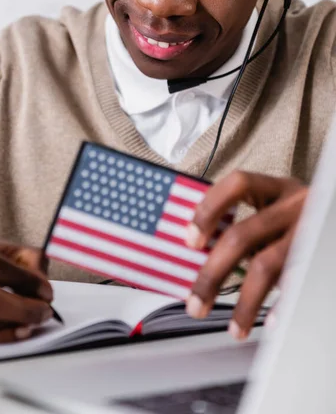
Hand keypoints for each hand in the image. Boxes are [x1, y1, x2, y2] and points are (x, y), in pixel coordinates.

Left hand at [185, 172, 307, 339]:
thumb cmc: (301, 222)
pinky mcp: (322, 257)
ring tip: (234, 328)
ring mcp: (309, 232)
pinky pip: (297, 283)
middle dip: (213, 273)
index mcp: (276, 188)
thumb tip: (201, 258)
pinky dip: (281, 306)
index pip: (238, 184)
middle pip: (243, 235)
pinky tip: (270, 323)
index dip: (210, 208)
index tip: (190, 239)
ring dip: (245, 302)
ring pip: (267, 266)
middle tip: (195, 303)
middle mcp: (294, 205)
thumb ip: (247, 224)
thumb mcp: (278, 209)